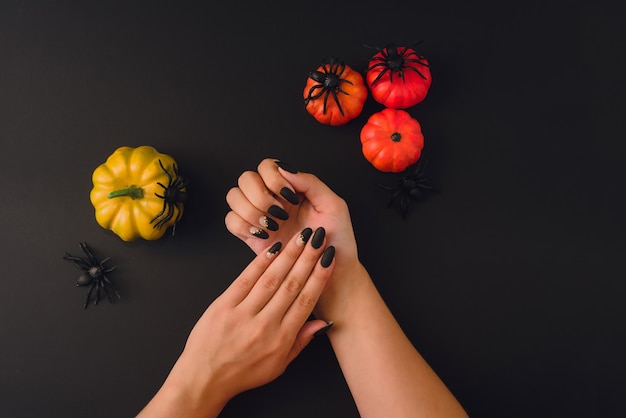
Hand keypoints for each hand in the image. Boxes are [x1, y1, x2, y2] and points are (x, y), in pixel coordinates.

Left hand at [138, 228, 334, 416]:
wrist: (204, 379)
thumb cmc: (242, 373)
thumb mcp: (279, 366)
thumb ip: (301, 341)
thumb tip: (323, 322)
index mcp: (281, 339)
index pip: (306, 301)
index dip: (319, 277)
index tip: (329, 257)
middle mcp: (264, 324)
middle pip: (291, 284)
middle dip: (308, 258)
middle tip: (318, 238)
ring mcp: (242, 313)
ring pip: (271, 278)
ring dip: (289, 255)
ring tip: (301, 237)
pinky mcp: (223, 305)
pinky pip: (245, 279)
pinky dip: (260, 262)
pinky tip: (273, 248)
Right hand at [225, 158, 362, 319]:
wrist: (332, 272)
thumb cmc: (338, 240)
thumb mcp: (333, 205)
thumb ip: (311, 182)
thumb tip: (284, 169)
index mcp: (292, 188)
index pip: (267, 166)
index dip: (273, 178)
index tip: (291, 197)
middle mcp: (273, 198)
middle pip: (246, 178)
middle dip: (260, 195)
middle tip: (281, 213)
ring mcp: (260, 216)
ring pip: (234, 197)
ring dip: (251, 209)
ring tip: (273, 225)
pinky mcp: (251, 236)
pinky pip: (231, 221)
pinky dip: (243, 225)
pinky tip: (264, 235)